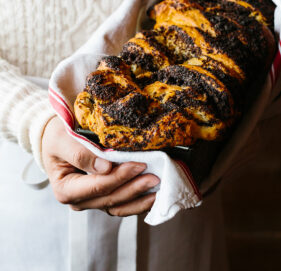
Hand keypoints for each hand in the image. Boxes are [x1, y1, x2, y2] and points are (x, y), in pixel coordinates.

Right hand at [42, 116, 158, 215]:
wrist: (57, 138)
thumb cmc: (58, 136)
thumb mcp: (62, 140)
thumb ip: (80, 153)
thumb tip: (105, 168)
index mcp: (65, 189)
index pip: (97, 187)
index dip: (119, 177)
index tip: (138, 165)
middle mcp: (79, 200)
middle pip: (110, 199)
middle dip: (134, 188)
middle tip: (155, 176)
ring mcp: (92, 201)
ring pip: (118, 206)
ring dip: (139, 199)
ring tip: (159, 189)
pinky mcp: (103, 197)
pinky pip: (121, 204)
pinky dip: (137, 202)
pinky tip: (153, 195)